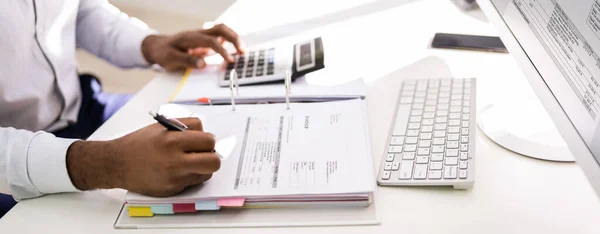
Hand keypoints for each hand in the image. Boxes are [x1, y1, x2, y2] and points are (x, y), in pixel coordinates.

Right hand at [66, 118, 220, 196]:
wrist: (117, 164)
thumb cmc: (138, 144)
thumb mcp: (161, 126)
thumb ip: (185, 127)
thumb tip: (206, 133)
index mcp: (172, 140)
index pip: (208, 139)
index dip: (208, 139)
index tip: (204, 141)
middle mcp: (174, 160)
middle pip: (214, 160)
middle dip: (212, 156)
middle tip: (204, 153)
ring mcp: (174, 177)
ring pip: (207, 173)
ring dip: (203, 167)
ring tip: (191, 162)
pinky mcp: (172, 189)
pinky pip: (194, 182)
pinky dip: (191, 176)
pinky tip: (179, 171)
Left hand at [141, 24, 244, 71]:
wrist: (158, 46)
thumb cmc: (164, 53)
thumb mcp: (171, 60)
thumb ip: (187, 61)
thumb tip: (203, 64)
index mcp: (191, 38)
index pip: (211, 41)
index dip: (222, 50)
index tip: (230, 60)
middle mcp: (199, 34)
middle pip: (220, 29)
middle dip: (234, 38)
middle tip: (242, 51)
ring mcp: (203, 36)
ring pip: (222, 30)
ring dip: (234, 38)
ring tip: (242, 51)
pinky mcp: (205, 40)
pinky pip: (220, 37)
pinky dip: (230, 42)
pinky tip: (234, 50)